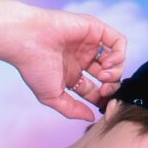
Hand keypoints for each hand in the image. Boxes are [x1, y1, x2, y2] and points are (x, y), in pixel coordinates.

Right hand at [9, 6, 125, 120]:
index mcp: (73, 75)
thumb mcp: (53, 97)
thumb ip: (72, 109)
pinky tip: (108, 63)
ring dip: (115, 72)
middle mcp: (83, 59)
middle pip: (109, 77)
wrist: (27, 41)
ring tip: (103, 76)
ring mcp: (90, 44)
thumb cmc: (34, 67)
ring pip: (116, 60)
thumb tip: (91, 117)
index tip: (101, 105)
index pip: (95, 90)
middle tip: (103, 91)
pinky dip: (119, 55)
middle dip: (111, 87)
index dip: (102, 99)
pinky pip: (118, 42)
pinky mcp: (95, 29)